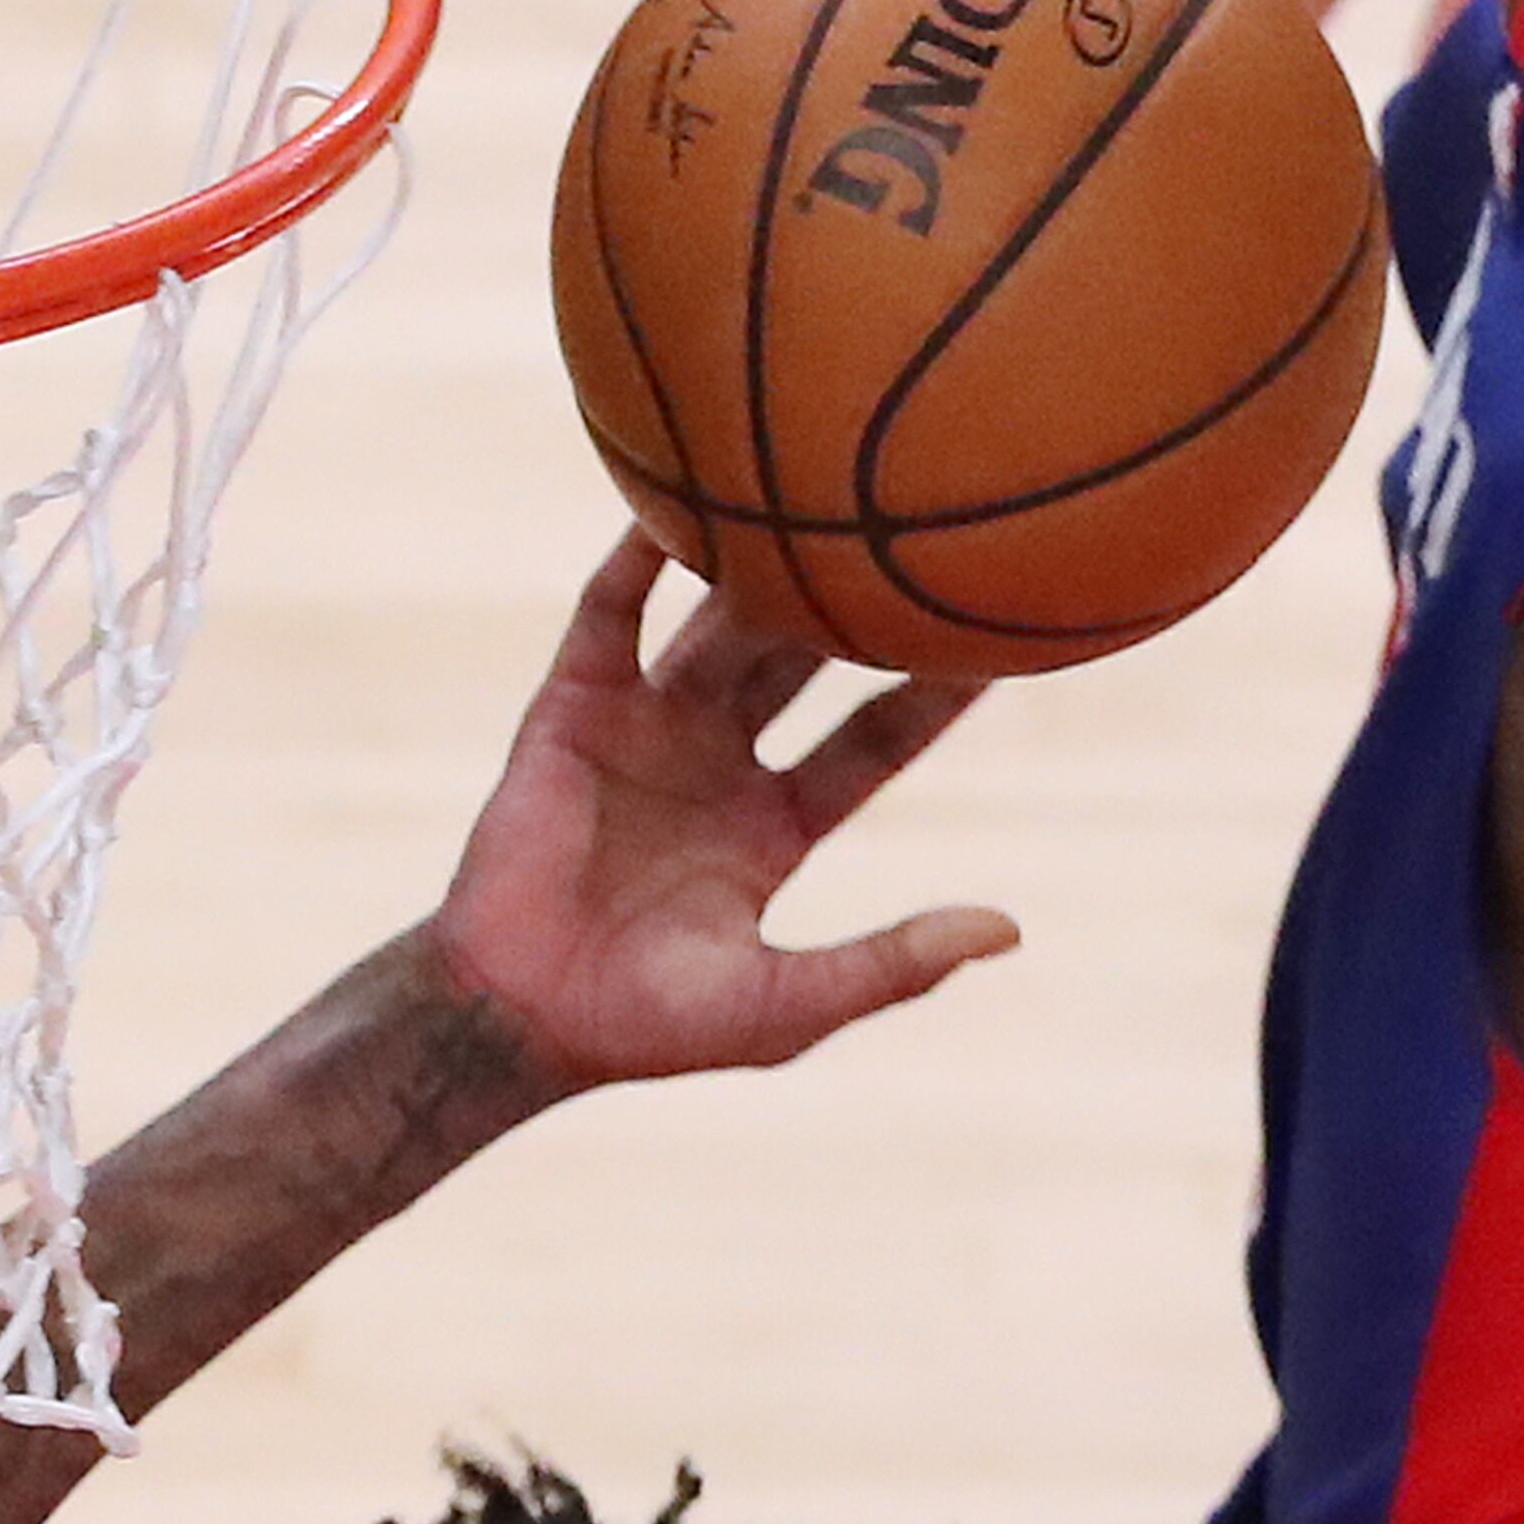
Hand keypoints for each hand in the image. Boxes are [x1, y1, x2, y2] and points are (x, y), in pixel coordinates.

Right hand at [430, 536, 1017, 1088]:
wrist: (516, 1020)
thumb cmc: (648, 1029)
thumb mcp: (788, 1006)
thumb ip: (891, 964)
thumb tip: (1007, 931)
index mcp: (775, 829)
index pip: (873, 741)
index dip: (933, 695)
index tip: (999, 636)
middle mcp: (717, 764)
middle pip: (806, 664)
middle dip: (857, 609)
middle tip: (919, 539)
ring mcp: (646, 730)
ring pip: (720, 627)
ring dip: (764, 567)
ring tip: (821, 494)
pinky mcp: (573, 710)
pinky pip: (610, 614)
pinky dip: (636, 558)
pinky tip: (676, 502)